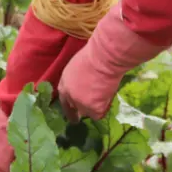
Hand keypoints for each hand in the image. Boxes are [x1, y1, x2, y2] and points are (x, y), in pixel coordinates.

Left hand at [58, 3, 168, 121]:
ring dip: (96, 106)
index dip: (69, 107)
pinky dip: (105, 107)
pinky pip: (99, 113)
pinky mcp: (92, 109)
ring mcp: (80, 104)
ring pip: (89, 112)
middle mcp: (69, 96)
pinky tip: (108, 96)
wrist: (103, 59)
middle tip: (92, 109)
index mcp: (64, 83)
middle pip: (75, 108)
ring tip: (105, 93)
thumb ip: (77, 79)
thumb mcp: (77, 67)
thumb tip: (83, 85)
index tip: (74, 115)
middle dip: (83, 109)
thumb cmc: (93, 56)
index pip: (64, 100)